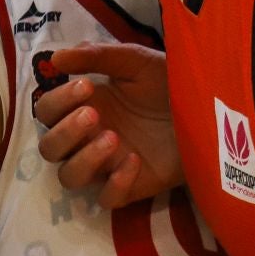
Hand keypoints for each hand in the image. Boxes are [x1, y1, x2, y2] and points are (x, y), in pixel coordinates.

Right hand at [33, 44, 183, 209]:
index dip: (57, 101)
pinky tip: (134, 161)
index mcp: (83, 106)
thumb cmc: (166, 82)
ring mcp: (107, 165)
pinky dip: (115, 183)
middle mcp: (88, 138)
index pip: (46, 111)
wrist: (208, 107)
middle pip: (49, 148)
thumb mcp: (134, 61)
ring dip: (83, 158)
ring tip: (113, 138)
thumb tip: (55, 58)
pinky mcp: (130, 187)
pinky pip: (107, 198)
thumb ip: (96, 56)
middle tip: (94, 114)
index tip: (85, 86)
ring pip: (69, 177)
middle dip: (65, 131)